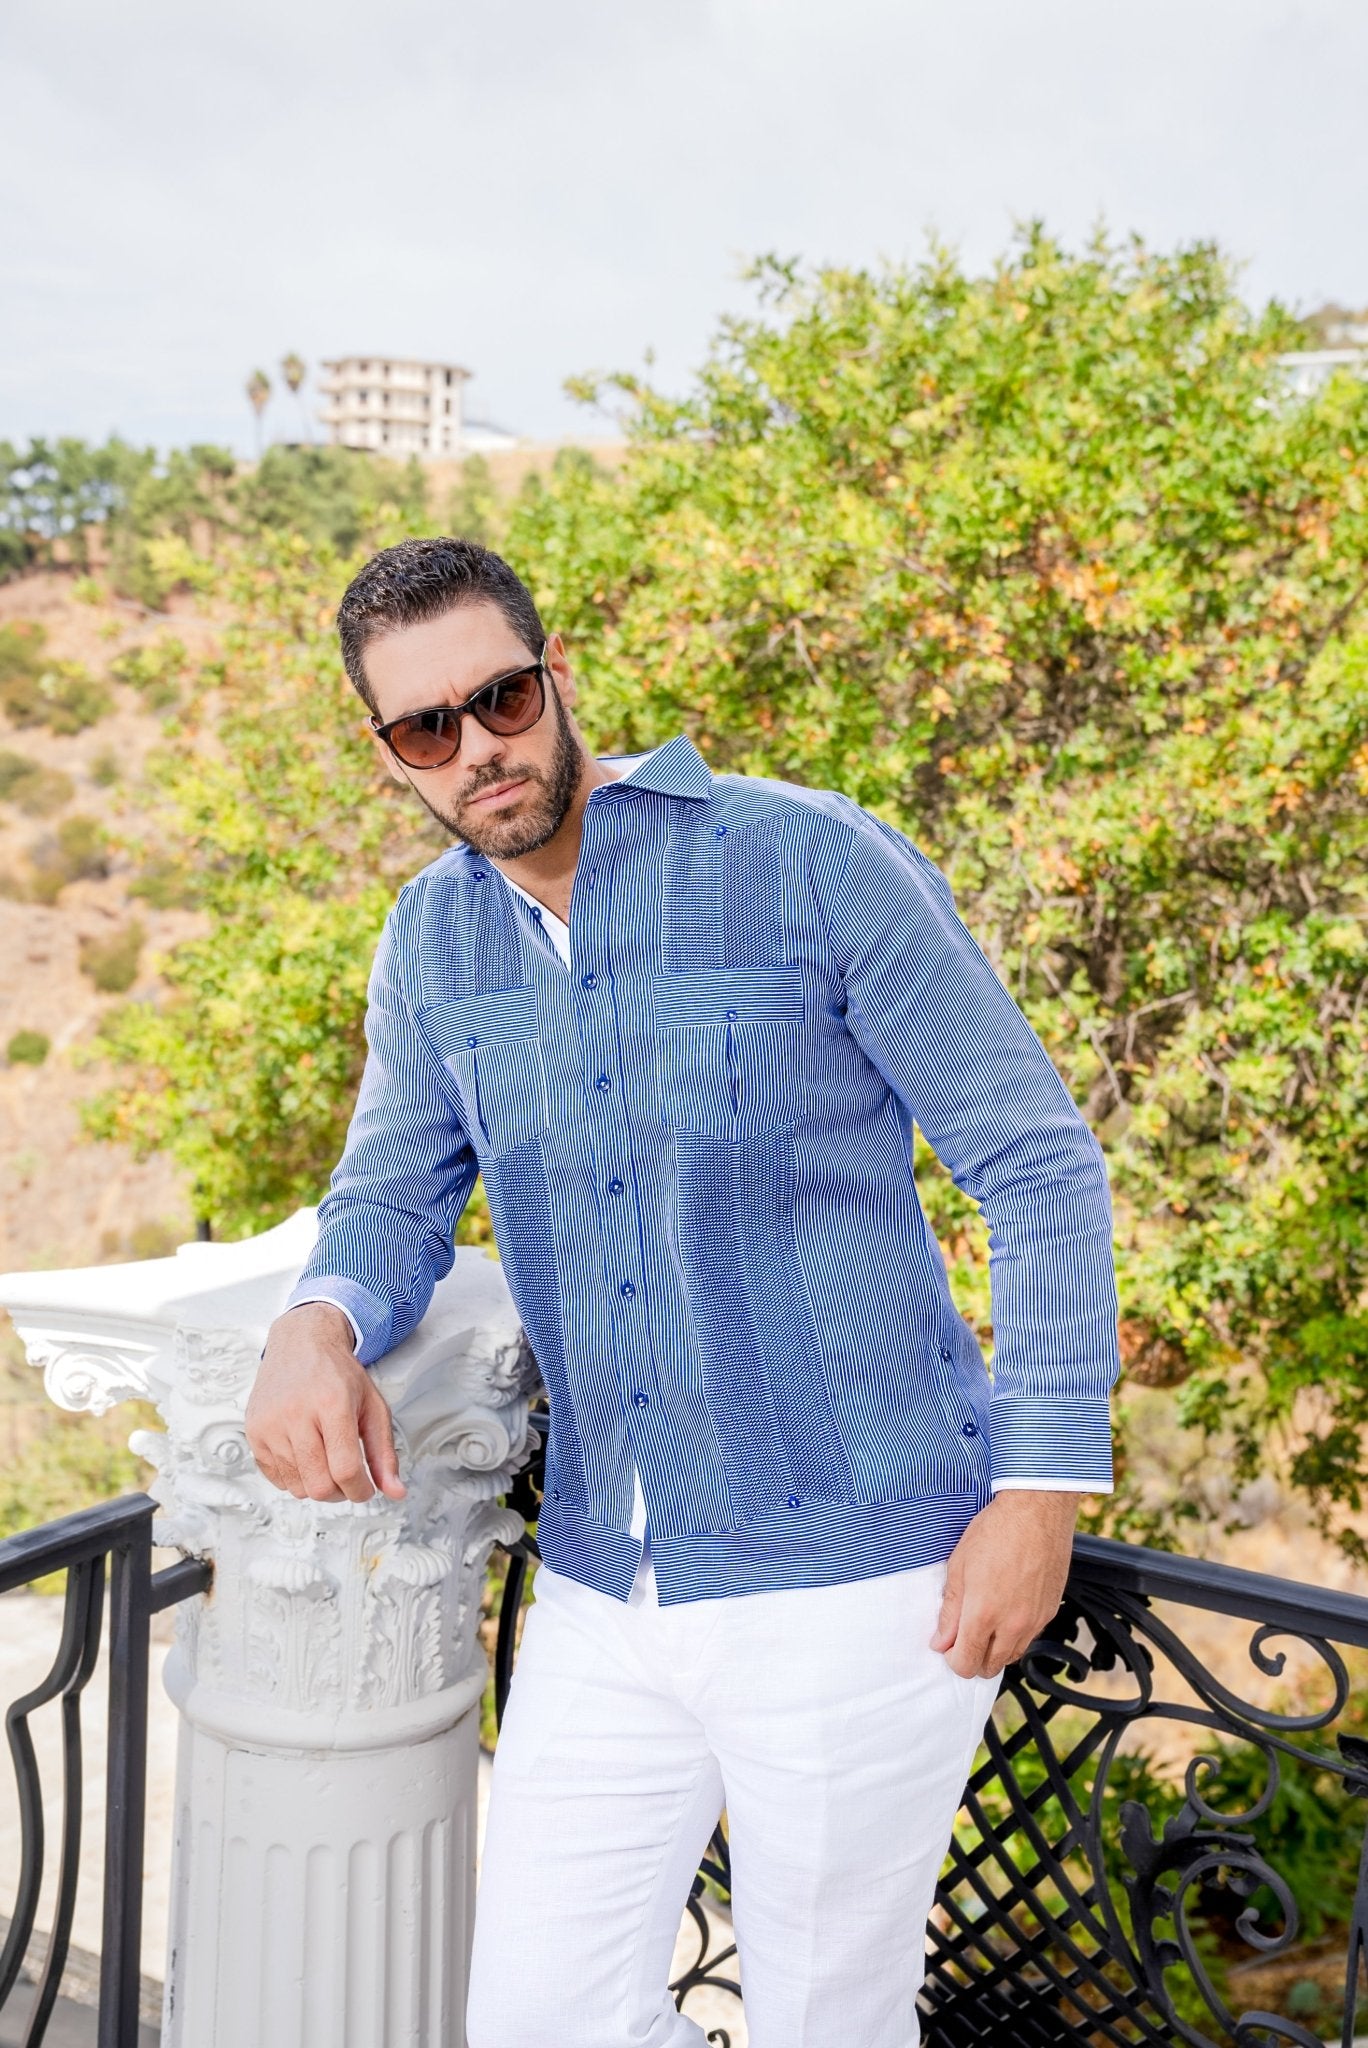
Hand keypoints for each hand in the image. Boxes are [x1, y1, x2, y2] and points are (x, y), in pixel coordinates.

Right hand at [245, 1302, 405, 1503]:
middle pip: (319, 1485)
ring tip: (327, 1461)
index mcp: (332, 1404)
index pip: (345, 1469)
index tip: (366, 1490)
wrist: (300, 1343)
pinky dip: (295, 1477)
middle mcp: (296, 1414)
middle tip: (347, 1478)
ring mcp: (270, 1424)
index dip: (360, 1490)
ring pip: (297, 1487)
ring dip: (317, 1485)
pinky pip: (276, 1478)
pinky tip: (306, 1455)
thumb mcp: (372, 1405)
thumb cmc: (337, 1373)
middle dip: (339, 1493)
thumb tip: (395, 1492)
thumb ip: (384, 1452)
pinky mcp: (254, 1432)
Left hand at [930, 1491, 1078, 1677]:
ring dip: (995, 1650)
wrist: (1036, 1511)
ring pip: (1012, 1656)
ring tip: (985, 1625)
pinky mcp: (1050, 1612)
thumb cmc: (995, 1531)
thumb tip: (941, 1641)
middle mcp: (1012, 1624)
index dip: (953, 1660)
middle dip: (973, 1659)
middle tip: (963, 1637)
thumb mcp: (959, 1567)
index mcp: (983, 1614)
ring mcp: (1034, 1620)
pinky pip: (1029, 1638)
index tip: (947, 1646)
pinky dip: (1015, 1635)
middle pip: (990, 1667)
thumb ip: (950, 1611)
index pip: (966, 1663)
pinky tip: (1006, 1612)